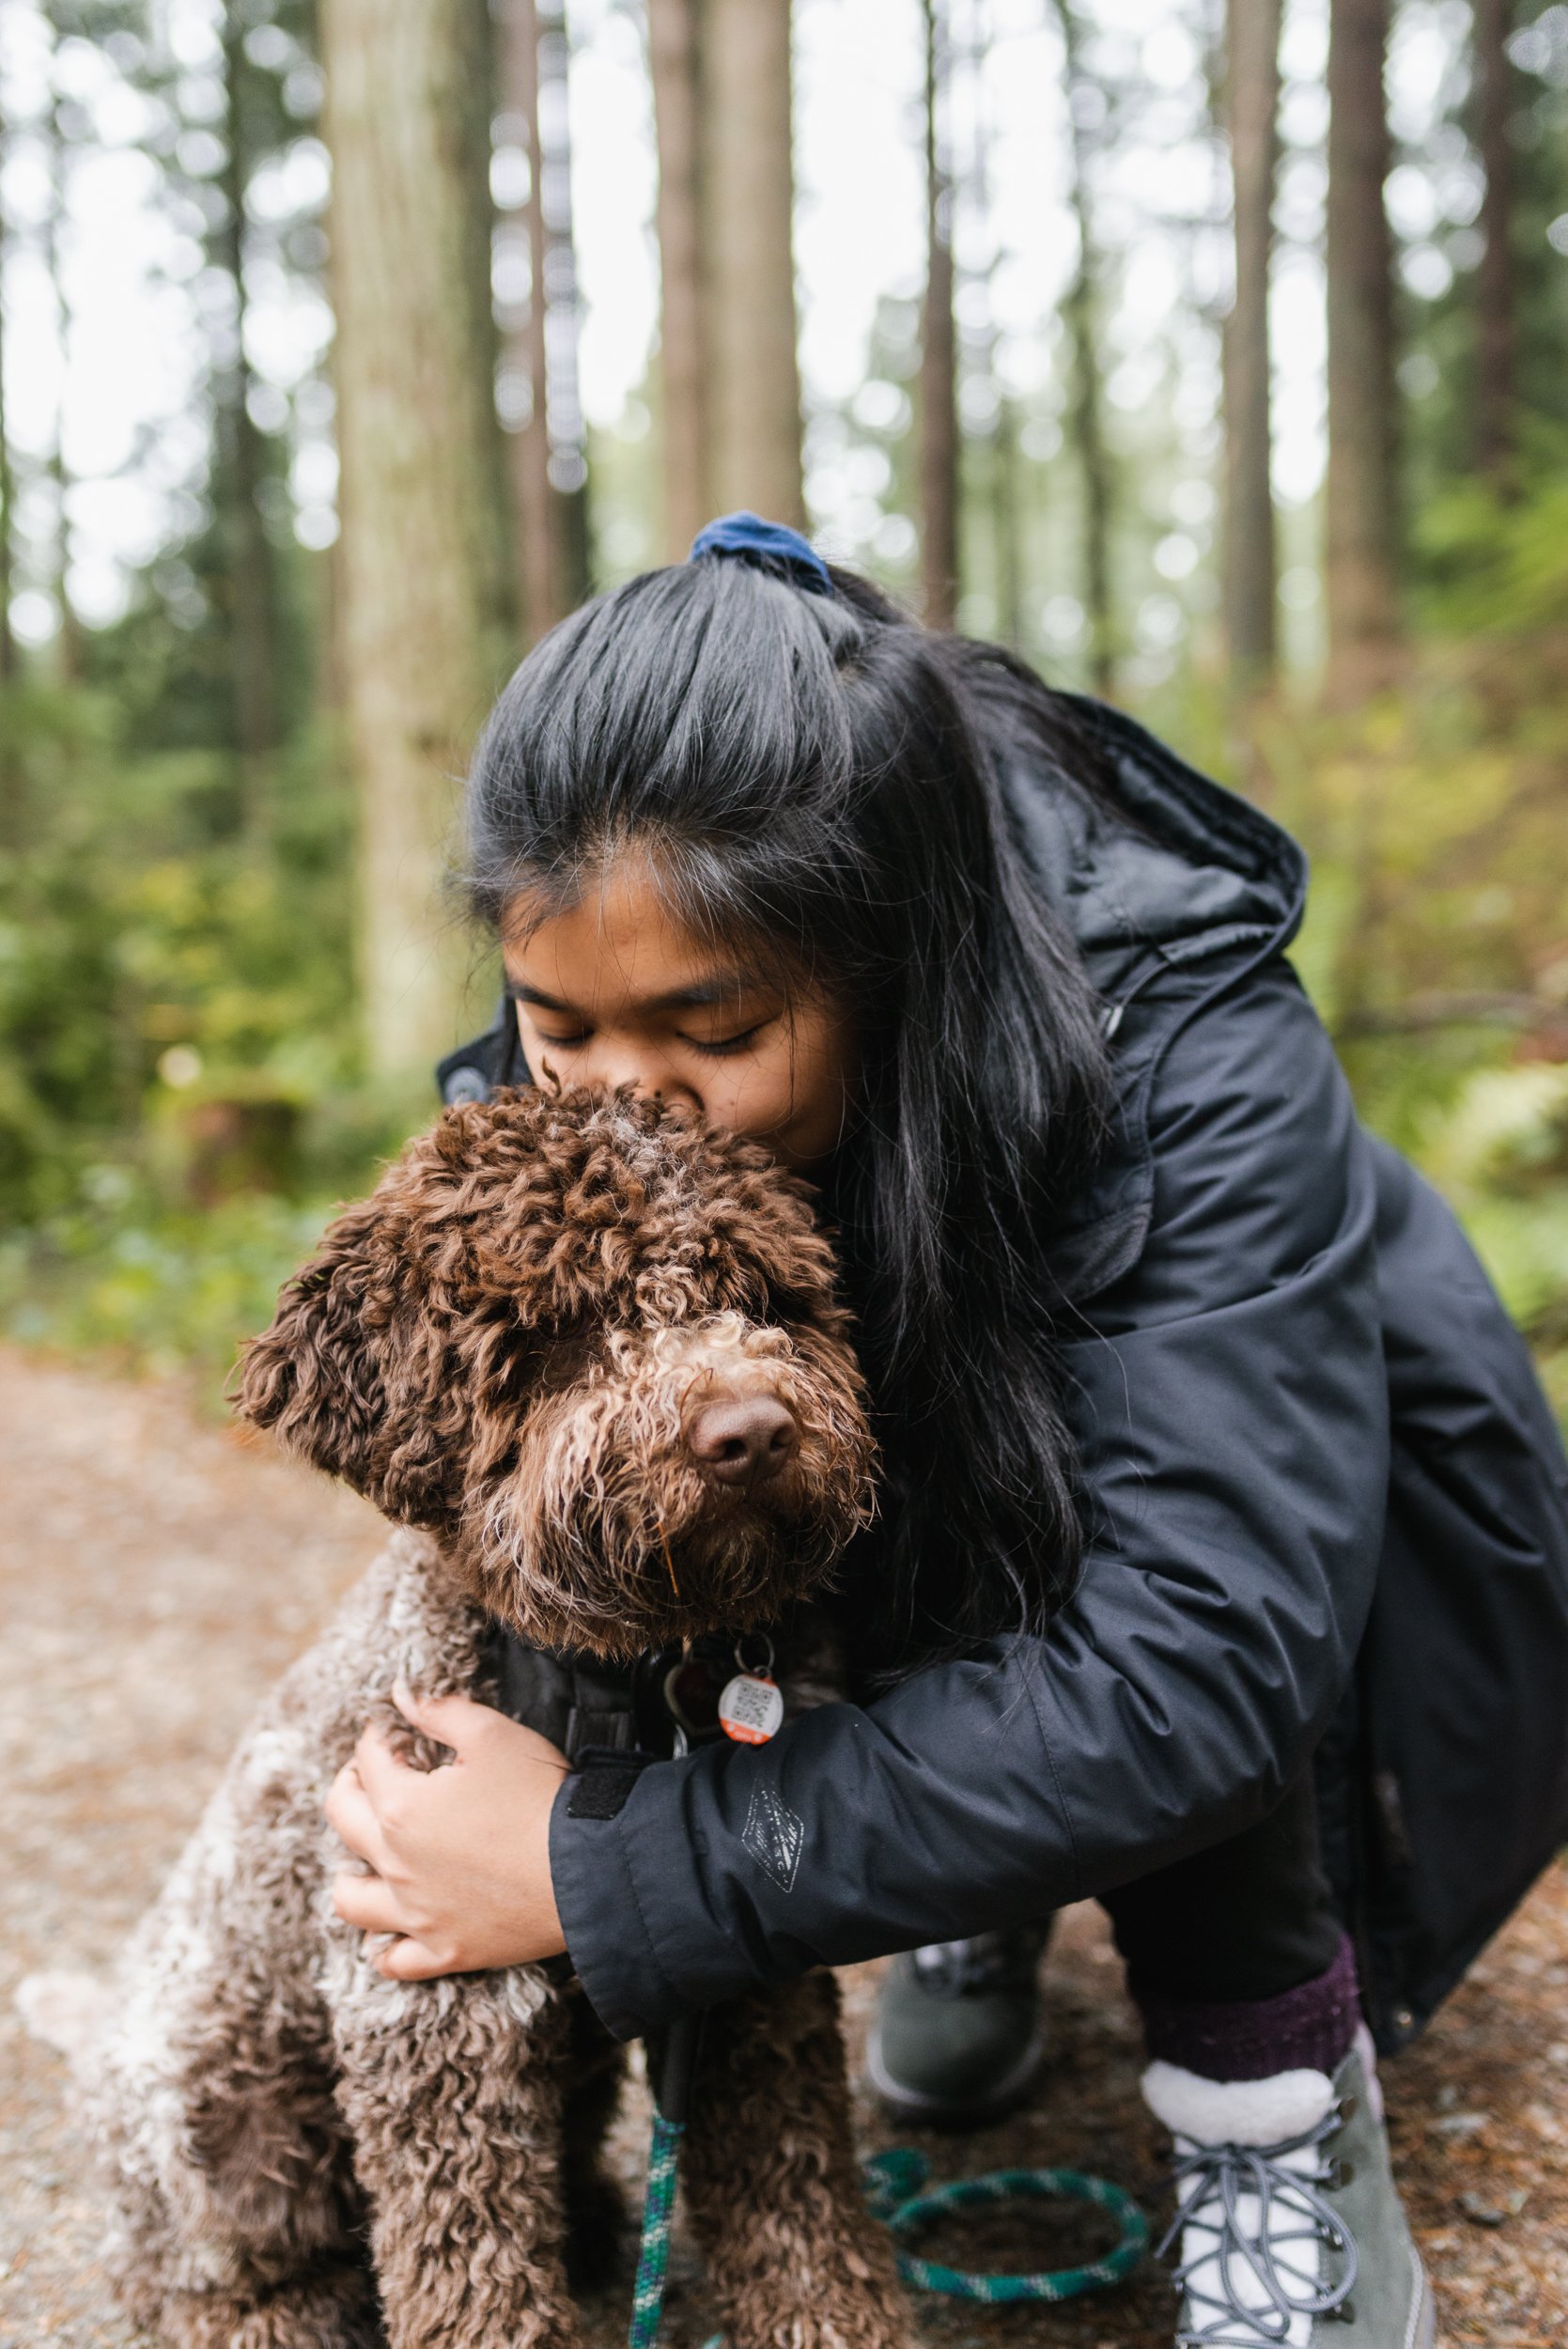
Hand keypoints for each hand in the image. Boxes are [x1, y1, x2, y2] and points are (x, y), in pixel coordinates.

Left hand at [326, 1684, 569, 1979]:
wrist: (589, 1869)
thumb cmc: (542, 1797)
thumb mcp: (493, 1735)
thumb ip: (440, 1710)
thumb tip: (401, 1695)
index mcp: (401, 1807)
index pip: (368, 1760)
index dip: (380, 1737)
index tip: (397, 1730)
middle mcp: (395, 1864)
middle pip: (342, 1817)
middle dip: (351, 1783)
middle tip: (375, 1773)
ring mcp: (416, 1914)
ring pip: (350, 1899)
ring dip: (350, 1870)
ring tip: (370, 1852)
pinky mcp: (444, 1950)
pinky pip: (392, 1960)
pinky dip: (384, 1943)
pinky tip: (396, 1921)